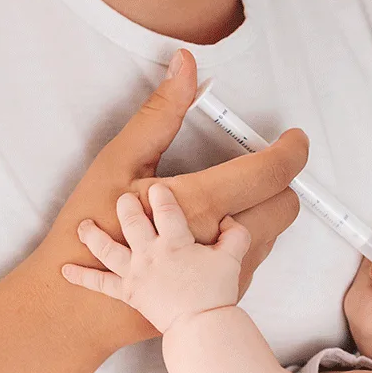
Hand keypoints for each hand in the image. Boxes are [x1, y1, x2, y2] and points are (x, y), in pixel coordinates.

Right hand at [29, 49, 307, 352]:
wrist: (77, 306)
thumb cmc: (91, 229)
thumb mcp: (118, 162)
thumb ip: (161, 112)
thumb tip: (186, 67)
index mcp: (199, 204)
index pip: (270, 174)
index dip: (291, 151)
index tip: (293, 139)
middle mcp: (220, 242)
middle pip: (284, 205)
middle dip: (277, 182)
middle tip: (256, 167)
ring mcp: (225, 273)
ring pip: (271, 232)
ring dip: (259, 210)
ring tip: (222, 199)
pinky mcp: (223, 293)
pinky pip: (252, 256)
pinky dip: (242, 236)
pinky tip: (208, 229)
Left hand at [62, 183, 251, 332]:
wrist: (199, 326)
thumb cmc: (215, 294)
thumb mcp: (233, 259)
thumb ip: (235, 235)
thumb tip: (230, 221)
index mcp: (175, 242)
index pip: (165, 209)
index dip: (160, 195)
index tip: (157, 187)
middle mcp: (150, 253)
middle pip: (132, 221)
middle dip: (126, 205)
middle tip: (124, 198)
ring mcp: (135, 273)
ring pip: (107, 248)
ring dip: (93, 235)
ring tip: (83, 225)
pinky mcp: (127, 292)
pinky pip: (100, 283)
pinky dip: (81, 277)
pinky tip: (66, 270)